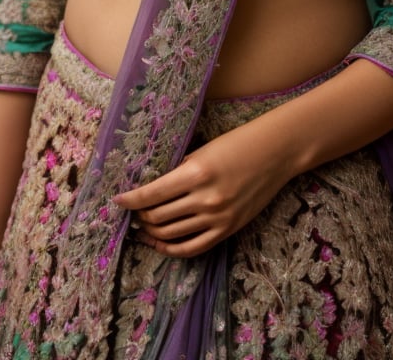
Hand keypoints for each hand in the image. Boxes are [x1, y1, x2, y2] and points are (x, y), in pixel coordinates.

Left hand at [115, 121, 290, 257]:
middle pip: (158, 217)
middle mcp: (205, 199)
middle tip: (131, 211)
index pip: (152, 193)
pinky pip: (193, 248)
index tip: (117, 200)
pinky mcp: (227, 230)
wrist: (274, 153)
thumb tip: (151, 188)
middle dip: (139, 216)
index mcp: (196, 173)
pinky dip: (172, 249)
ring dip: (151, 232)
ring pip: (171, 234)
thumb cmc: (237, 144)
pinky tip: (159, 243)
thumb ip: (180, 171)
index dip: (130, 199)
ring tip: (142, 226)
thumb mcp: (203, 151)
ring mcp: (217, 218)